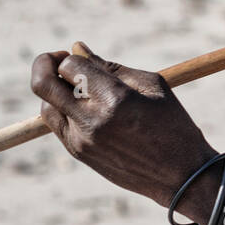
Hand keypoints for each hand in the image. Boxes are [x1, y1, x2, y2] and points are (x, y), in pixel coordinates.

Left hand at [30, 43, 219, 221]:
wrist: (181, 175)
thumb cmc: (174, 124)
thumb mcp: (153, 86)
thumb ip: (111, 67)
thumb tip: (77, 49)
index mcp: (115, 98)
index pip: (70, 66)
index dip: (72, 56)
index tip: (80, 55)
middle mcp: (92, 120)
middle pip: (43, 84)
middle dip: (45, 65)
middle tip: (57, 60)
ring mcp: (82, 140)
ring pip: (47, 106)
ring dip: (56, 91)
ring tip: (80, 91)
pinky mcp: (79, 154)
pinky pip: (57, 126)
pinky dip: (64, 111)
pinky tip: (86, 110)